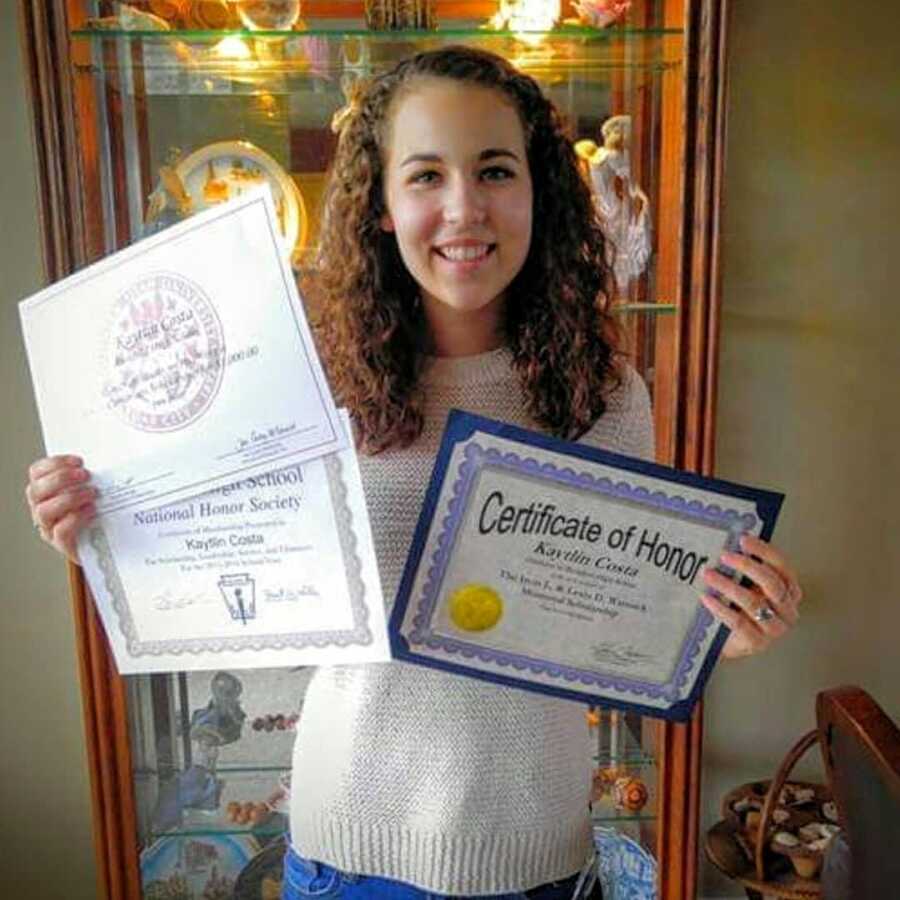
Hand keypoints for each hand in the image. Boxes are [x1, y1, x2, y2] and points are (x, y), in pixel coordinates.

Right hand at [25, 455, 96, 563]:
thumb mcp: (91, 491)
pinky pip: (61, 530)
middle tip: (86, 475)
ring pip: (44, 511)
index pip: (37, 472)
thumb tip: (107, 462)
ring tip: (92, 493)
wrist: (103, 545)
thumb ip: (90, 478)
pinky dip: (76, 518)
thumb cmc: (96, 513)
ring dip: (70, 498)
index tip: (79, 461)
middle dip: (61, 478)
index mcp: (45, 492)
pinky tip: (92, 510)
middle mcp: (41, 509)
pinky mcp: (62, 544)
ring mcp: (49, 528)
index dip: (54, 463)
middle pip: (35, 490)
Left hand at [700, 534, 802, 659]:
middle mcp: (787, 611)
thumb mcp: (747, 586)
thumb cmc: (739, 609)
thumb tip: (731, 541)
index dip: (764, 551)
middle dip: (747, 566)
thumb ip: (746, 570)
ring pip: (753, 602)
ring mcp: (774, 629)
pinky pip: (738, 622)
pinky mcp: (757, 643)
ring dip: (727, 585)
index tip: (743, 539)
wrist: (728, 643)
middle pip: (771, 584)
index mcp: (789, 592)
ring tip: (708, 574)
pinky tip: (706, 598)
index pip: (782, 567)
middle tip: (724, 555)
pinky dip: (721, 608)